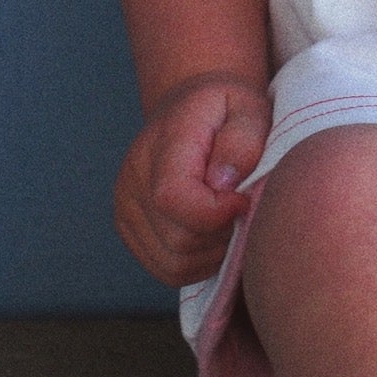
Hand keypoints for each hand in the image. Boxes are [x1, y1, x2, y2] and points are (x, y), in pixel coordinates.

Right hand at [114, 72, 271, 286]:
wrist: (191, 108)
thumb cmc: (227, 109)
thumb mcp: (249, 107)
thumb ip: (243, 140)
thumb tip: (224, 184)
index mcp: (163, 143)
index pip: (172, 197)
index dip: (215, 213)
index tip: (244, 200)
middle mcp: (134, 179)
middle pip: (177, 238)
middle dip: (222, 234)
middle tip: (244, 209)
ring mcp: (127, 209)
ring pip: (173, 263)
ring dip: (212, 252)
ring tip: (232, 220)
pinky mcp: (131, 231)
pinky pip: (167, 270)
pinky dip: (199, 263)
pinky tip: (216, 235)